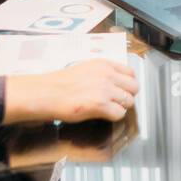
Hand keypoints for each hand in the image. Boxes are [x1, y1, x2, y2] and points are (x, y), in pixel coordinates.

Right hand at [4, 59, 138, 123]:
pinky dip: (113, 117)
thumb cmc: (59, 83)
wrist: (47, 93)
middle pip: (134, 87)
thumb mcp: (85, 68)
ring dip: (120, 107)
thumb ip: (102, 73)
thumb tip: (115, 82)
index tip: (122, 89)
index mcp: (103, 64)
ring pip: (129, 101)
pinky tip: (103, 115)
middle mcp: (107, 75)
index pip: (130, 72)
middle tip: (117, 101)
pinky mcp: (100, 105)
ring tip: (108, 109)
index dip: (127, 83)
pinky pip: (120, 113)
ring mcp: (105, 90)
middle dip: (127, 96)